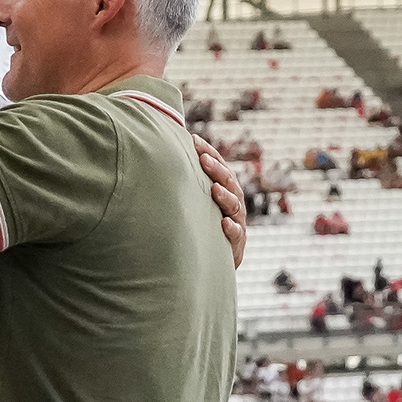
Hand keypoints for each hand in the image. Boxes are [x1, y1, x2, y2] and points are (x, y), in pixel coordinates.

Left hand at [195, 139, 247, 268]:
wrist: (213, 261)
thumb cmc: (202, 226)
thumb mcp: (196, 203)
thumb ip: (187, 182)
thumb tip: (165, 149)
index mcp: (224, 190)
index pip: (219, 167)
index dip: (209, 153)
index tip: (194, 140)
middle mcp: (233, 203)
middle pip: (228, 182)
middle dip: (216, 170)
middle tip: (202, 159)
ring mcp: (236, 223)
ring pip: (235, 206)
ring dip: (225, 196)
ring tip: (215, 188)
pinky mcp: (237, 244)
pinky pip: (236, 235)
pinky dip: (231, 228)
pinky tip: (224, 223)